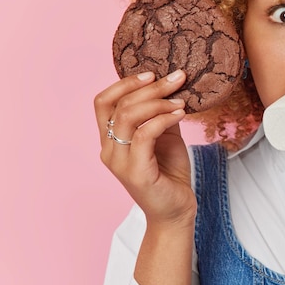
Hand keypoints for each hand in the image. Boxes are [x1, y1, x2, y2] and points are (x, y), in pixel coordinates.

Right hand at [94, 70, 195, 226]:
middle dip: (150, 87)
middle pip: (119, 105)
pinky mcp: (136, 172)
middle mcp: (109, 149)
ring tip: (181, 100)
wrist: (176, 211)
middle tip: (177, 78)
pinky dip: (164, 119)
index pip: (103, 102)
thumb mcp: (165, 136)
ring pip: (129, 116)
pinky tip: (181, 114)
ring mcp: (120, 162)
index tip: (152, 74)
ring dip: (159, 102)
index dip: (124, 83)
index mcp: (111, 139)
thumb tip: (172, 86)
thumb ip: (161, 114)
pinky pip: (145, 134)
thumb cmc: (170, 173)